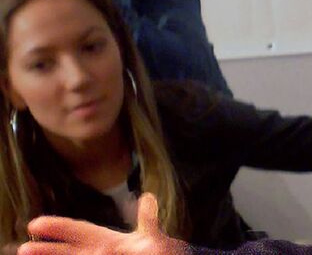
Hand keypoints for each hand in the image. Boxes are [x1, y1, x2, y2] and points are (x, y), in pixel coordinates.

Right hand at [17, 193, 188, 254]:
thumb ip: (147, 221)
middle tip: (24, 249)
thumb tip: (148, 197)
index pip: (80, 231)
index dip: (60, 227)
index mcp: (108, 241)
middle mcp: (97, 254)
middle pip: (69, 251)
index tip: (37, 223)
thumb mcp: (152, 238)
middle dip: (48, 250)